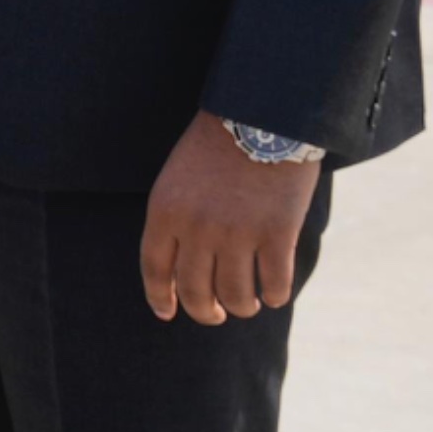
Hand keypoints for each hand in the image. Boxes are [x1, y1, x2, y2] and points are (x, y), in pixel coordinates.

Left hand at [140, 114, 318, 325]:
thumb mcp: (176, 180)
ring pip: (236, 295)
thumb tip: (179, 268)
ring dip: (242, 306)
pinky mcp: (276, 234)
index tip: (168, 313)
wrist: (261, 117)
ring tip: (246, 303)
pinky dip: (274, 295)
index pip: (155, 270)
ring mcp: (237, 233)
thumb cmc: (216, 148)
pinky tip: (274, 293)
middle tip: (216, 314)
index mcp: (165, 212)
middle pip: (195, 291)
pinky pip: (274, 284)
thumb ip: (175, 220)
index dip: (161, 298)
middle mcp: (197, 228)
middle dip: (206, 311)